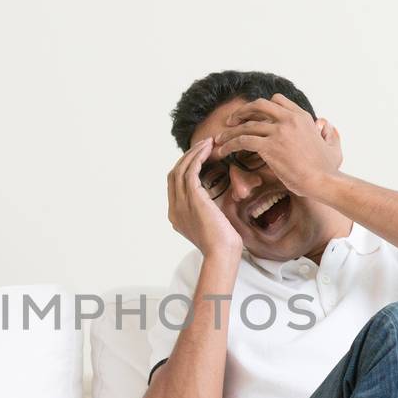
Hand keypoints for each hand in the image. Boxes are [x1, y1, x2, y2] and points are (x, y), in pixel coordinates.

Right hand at [167, 139, 241, 259]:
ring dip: (194, 153)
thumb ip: (207, 211)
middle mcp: (174, 208)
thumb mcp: (211, 225)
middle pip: (174, 173)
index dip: (185, 168)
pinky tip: (208, 150)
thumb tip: (216, 202)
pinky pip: (190, 170)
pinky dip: (198, 157)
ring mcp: (180, 203)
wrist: (222, 254)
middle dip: (187, 157)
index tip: (200, 158)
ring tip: (207, 143)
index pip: (175, 184)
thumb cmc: (223, 244)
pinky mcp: (192, 198)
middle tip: (203, 145)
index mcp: (176, 215)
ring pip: (181, 168)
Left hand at [212, 94, 342, 198]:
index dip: (262, 107)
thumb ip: (329, 133)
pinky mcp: (269, 146)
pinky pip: (243, 140)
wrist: (323, 181)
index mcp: (302, 116)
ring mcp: (279, 131)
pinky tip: (223, 151)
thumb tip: (326, 125)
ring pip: (246, 124)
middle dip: (242, 111)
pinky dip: (230, 144)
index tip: (253, 116)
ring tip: (219, 139)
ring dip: (230, 131)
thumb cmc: (328, 169)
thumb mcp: (333, 145)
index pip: (277, 100)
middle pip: (259, 105)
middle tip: (231, 121)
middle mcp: (289, 119)